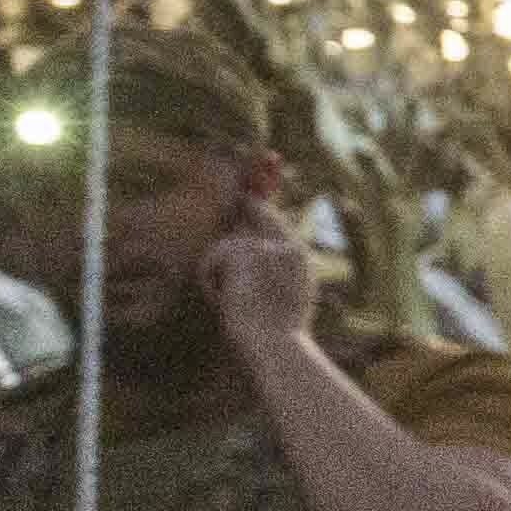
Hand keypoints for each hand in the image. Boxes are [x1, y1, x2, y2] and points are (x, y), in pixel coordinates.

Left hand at [192, 165, 322, 356]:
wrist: (277, 347)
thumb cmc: (276, 337)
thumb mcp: (279, 298)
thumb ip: (267, 268)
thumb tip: (249, 255)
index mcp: (298, 258)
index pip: (274, 218)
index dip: (264, 191)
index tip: (265, 164)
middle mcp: (287, 246)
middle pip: (254, 210)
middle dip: (252, 185)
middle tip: (259, 163)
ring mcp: (268, 247)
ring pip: (223, 249)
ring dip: (218, 277)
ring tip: (235, 303)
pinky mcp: (246, 252)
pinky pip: (212, 263)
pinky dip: (212, 284)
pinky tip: (228, 301)